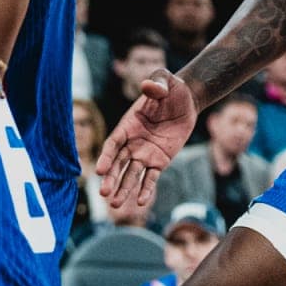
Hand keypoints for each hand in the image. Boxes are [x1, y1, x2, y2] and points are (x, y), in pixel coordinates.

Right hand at [97, 74, 198, 210]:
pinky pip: (152, 178)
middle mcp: (133, 141)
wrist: (186, 100)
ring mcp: (145, 153)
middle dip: (111, 178)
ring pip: (131, 174)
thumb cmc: (171, 88)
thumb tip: (149, 86)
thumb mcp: (165, 80)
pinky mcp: (159, 161)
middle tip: (104, 194)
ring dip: (123, 189)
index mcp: (128, 124)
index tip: (99, 170)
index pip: (114, 143)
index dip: (107, 156)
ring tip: (115, 205)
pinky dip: (146, 189)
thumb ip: (157, 83)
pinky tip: (142, 202)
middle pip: (119, 163)